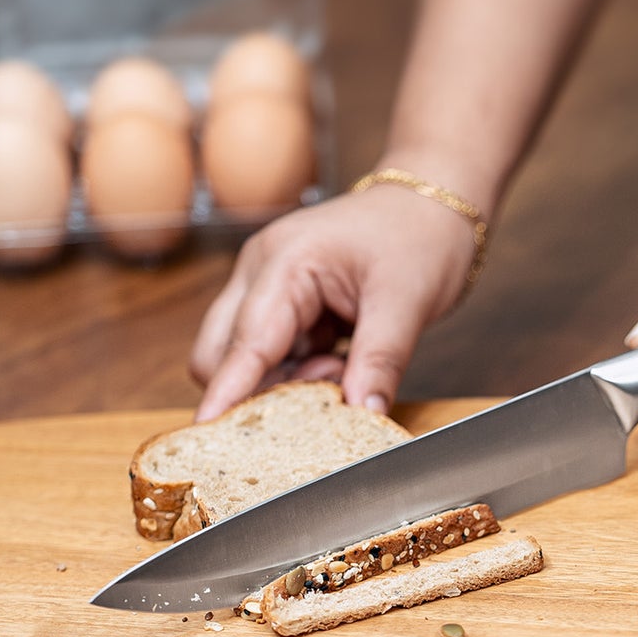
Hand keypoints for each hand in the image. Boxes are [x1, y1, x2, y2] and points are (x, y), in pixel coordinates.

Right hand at [190, 179, 477, 419]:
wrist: (432, 202)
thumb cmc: (419, 234)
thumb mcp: (407, 301)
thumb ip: (381, 361)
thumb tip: (363, 415)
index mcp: (284, 261)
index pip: (246, 341)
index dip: (227, 392)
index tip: (205, 434)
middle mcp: (262, 272)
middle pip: (219, 354)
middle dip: (259, 390)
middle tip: (327, 388)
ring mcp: (267, 287)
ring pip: (244, 361)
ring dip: (285, 383)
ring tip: (342, 367)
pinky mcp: (283, 305)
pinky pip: (270, 357)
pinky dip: (298, 373)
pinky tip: (339, 361)